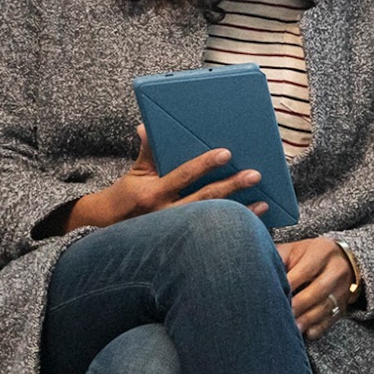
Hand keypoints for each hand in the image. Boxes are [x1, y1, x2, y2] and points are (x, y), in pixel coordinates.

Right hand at [63, 124, 266, 229]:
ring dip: (240, 212)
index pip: (184, 175)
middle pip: (205, 199)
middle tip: (255, 175)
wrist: (110, 230)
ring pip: (213, 221)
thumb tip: (145, 127)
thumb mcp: (134, 173)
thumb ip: (146, 152)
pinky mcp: (184, 246)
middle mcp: (166, 214)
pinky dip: (233, 231)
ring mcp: (176, 233)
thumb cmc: (126, 197)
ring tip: (263, 203)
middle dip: (231, 187)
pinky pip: (213, 238)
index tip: (227, 154)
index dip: (205, 164)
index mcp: (154, 192)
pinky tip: (252, 225)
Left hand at [277, 238, 355, 340]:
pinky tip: (305, 333)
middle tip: (280, 315)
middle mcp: (335, 271)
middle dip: (298, 305)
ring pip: (324, 308)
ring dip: (307, 320)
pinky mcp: (342, 307)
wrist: (344, 260)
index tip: (274, 293)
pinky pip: (331, 320)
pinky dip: (318, 328)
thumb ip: (278, 257)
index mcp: (322, 252)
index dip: (290, 283)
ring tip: (292, 328)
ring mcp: (341, 291)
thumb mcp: (296, 249)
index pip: (306, 270)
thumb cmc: (310, 255)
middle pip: (317, 291)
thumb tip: (254, 266)